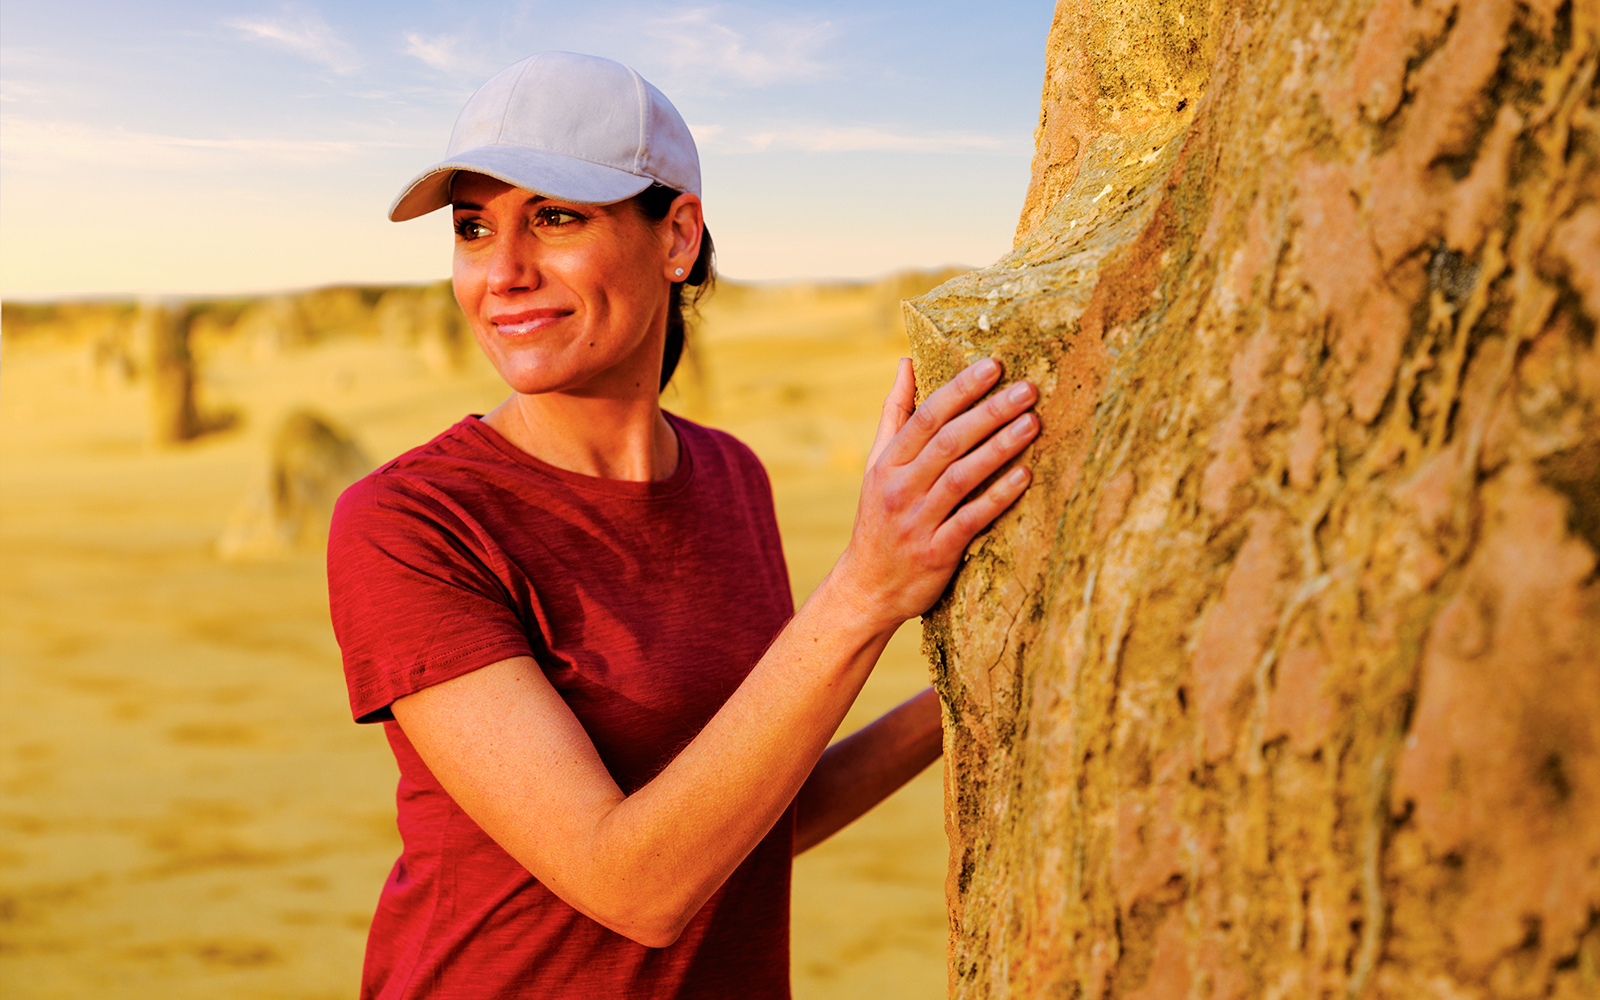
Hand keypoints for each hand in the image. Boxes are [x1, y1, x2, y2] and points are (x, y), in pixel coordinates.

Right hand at [832, 356, 1037, 629]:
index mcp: (887, 463)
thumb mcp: (876, 465)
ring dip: (999, 447)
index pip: (925, 417)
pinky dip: (998, 496)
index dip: (960, 389)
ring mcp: (918, 521)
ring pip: (961, 477)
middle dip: (989, 412)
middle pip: (948, 442)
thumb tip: (906, 362)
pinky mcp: (937, 552)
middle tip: (1027, 389)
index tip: (993, 366)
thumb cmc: (878, 518)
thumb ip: (895, 414)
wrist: (867, 587)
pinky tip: (1024, 475)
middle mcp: (900, 488)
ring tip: (1033, 422)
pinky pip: (972, 519)